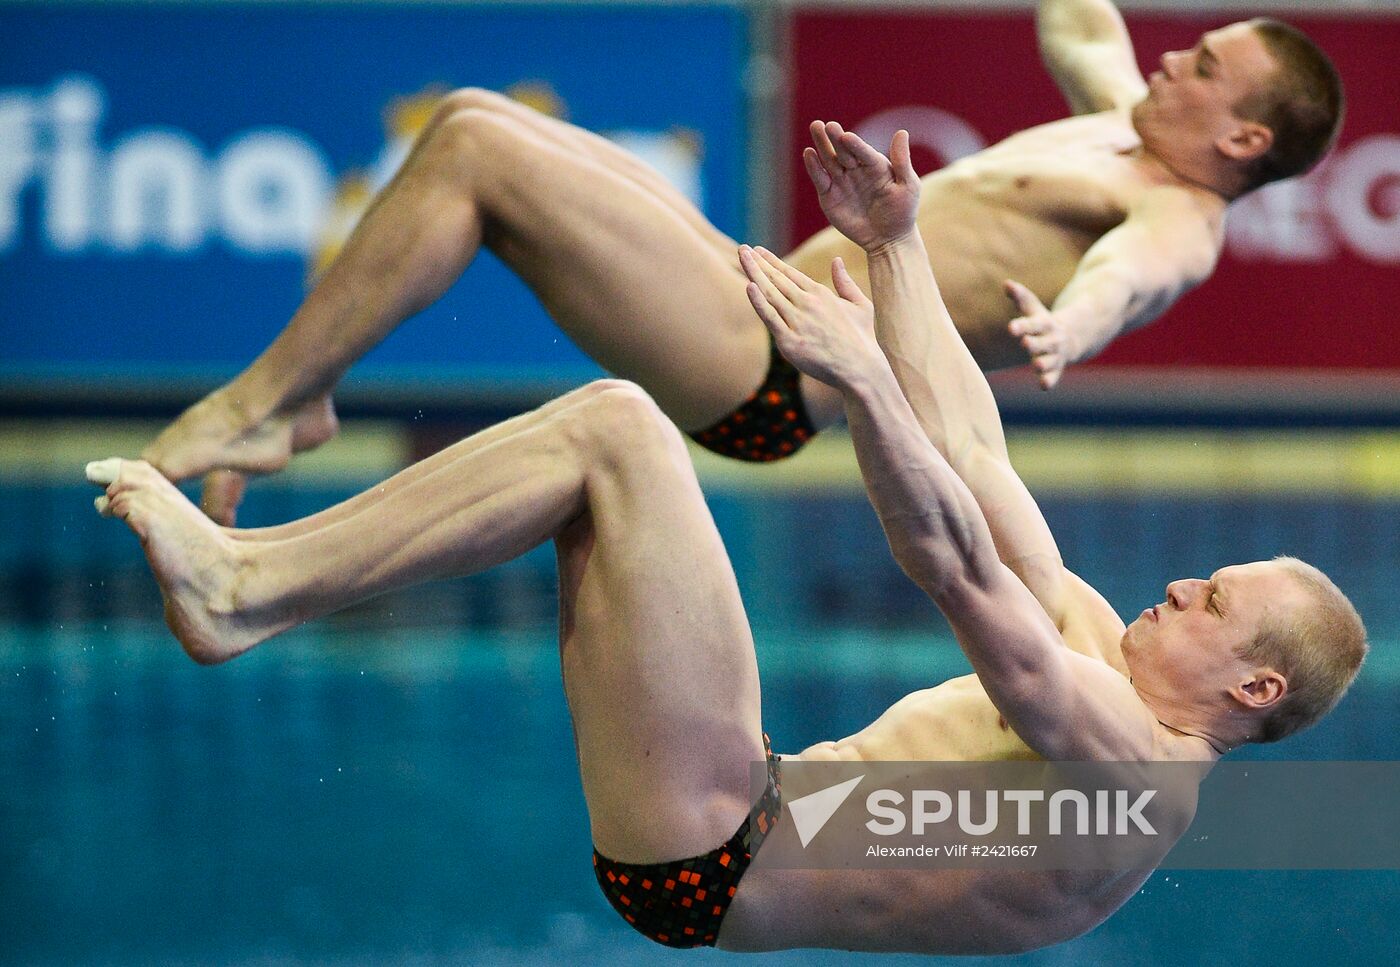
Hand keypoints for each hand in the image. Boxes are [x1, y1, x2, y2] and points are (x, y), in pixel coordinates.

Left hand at [739, 245, 880, 389]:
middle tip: (743, 249)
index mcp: (821, 294)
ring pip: (770, 293)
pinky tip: (749, 286)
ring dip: (754, 273)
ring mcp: (798, 322)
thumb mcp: (861, 305)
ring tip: (742, 257)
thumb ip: (845, 283)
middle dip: (758, 262)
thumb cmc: (862, 339)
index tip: (758, 251)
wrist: (861, 369)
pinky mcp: (790, 341)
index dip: (772, 261)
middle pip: (777, 279)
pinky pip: (770, 318)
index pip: (790, 273)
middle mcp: (808, 304)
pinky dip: (759, 302)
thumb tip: (837, 260)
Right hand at [805, 121, 919, 250]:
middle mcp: (856, 169)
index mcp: (874, 164)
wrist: (888, 239)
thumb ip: (902, 161)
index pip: (862, 151)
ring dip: (821, 145)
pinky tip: (809, 154)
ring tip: (815, 127)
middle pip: (842, 150)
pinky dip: (814, 168)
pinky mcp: (829, 196)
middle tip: (825, 125)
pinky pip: (821, 180)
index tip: (846, 136)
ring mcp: (841, 181)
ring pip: (829, 160)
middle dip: (833, 138)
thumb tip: (902, 132)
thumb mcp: (908, 186)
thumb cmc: (902, 212)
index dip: (854, 144)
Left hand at [1006, 280, 1071, 389]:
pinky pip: (1054, 376)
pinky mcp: (1056, 368)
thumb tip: (1006, 283)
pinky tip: (1044, 386)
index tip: (1011, 328)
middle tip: (1025, 343)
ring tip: (1036, 364)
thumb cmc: (1044, 323)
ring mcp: (1055, 355)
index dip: (1022, 326)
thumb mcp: (1034, 309)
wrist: (1073, 336)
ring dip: (1043, 363)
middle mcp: (1051, 340)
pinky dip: (1050, 380)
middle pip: (1042, 343)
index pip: (1033, 324)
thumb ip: (1021, 297)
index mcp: (1044, 325)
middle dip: (1034, 344)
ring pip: (1050, 361)